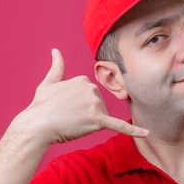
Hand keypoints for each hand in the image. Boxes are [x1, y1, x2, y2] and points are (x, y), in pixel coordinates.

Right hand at [14, 48, 148, 144]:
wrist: (36, 125)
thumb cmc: (40, 107)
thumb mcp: (48, 83)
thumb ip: (56, 67)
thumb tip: (56, 50)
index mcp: (84, 79)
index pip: (92, 96)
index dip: (80, 106)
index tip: (66, 108)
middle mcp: (92, 88)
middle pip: (99, 106)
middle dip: (87, 115)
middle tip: (68, 117)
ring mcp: (95, 104)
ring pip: (102, 118)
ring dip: (90, 124)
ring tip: (72, 123)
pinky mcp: (98, 120)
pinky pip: (119, 126)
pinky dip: (133, 130)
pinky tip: (147, 132)